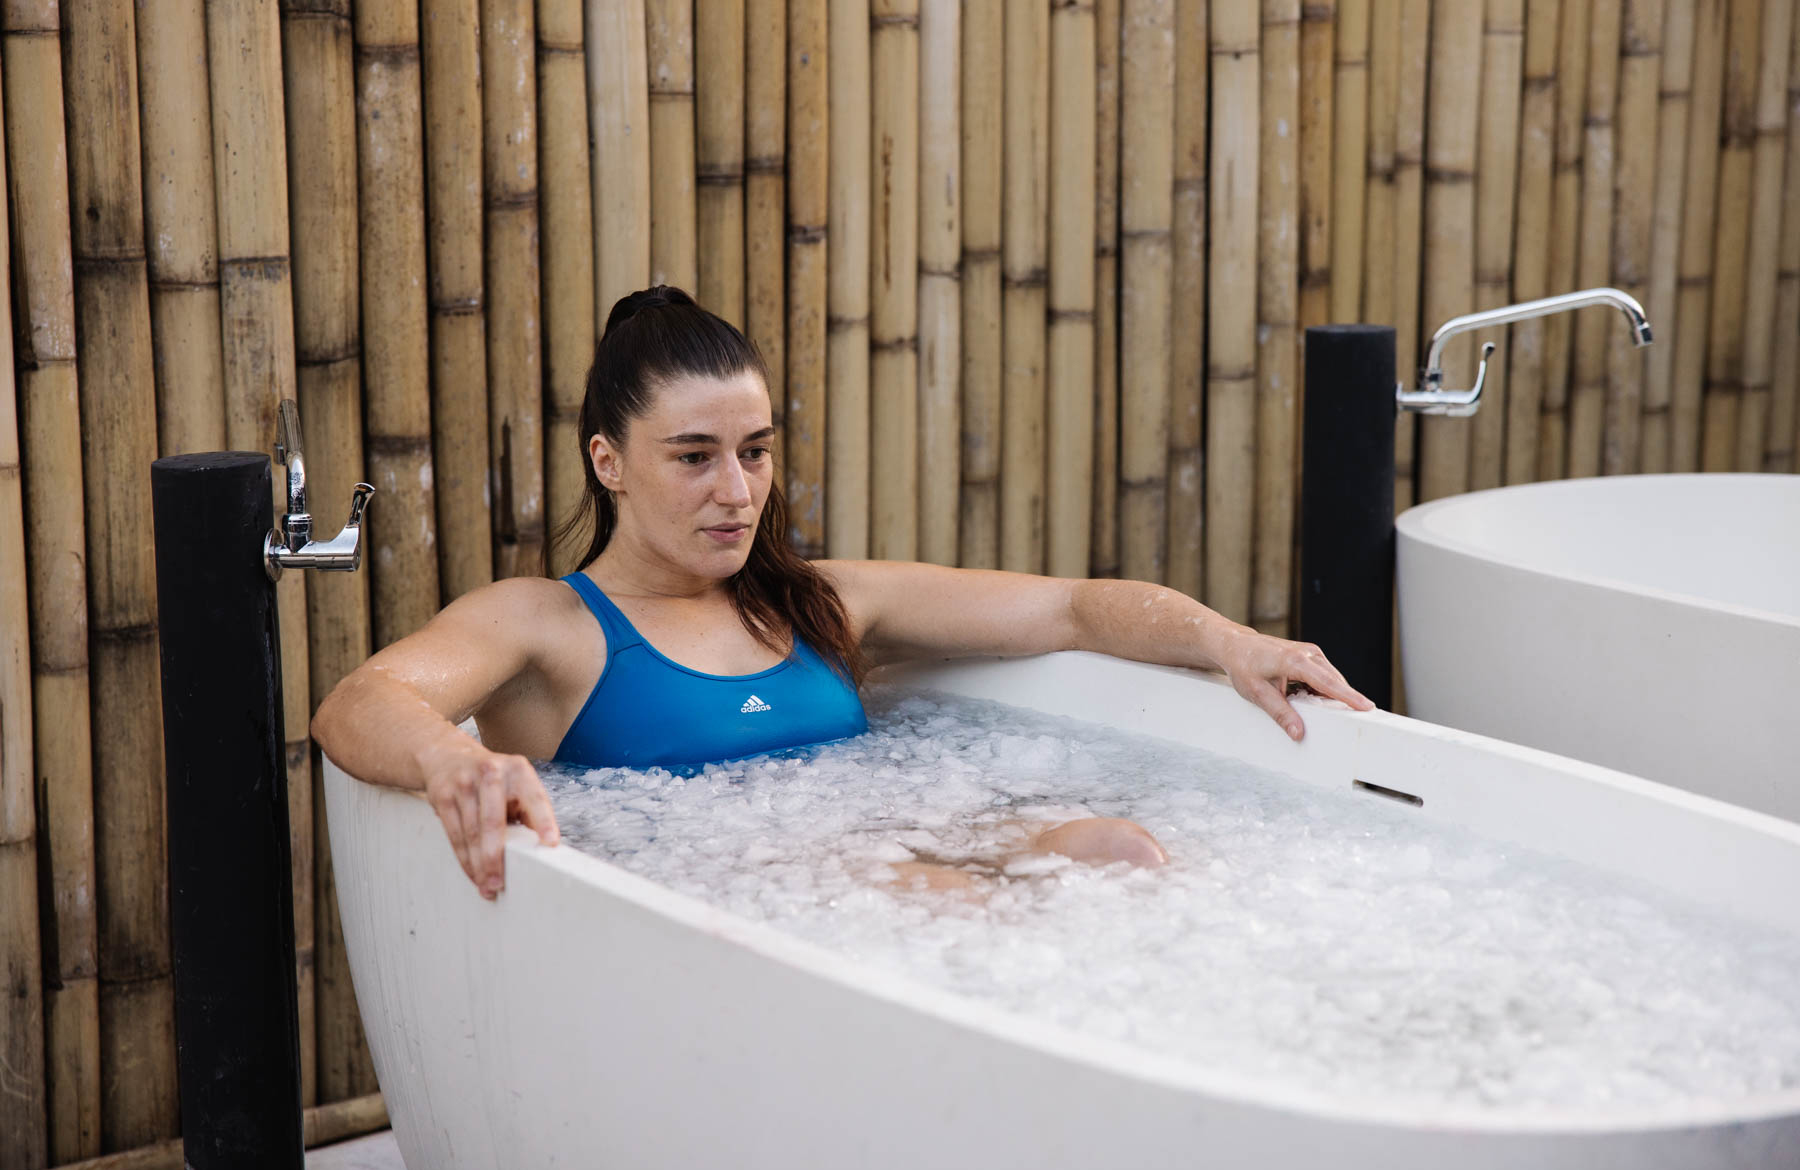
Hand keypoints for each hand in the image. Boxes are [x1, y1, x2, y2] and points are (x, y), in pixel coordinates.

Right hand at [419, 745, 560, 898]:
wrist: (448, 756)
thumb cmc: (493, 779)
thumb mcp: (515, 784)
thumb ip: (528, 810)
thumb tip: (540, 848)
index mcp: (518, 770)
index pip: (534, 798)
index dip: (543, 821)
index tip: (551, 843)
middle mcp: (491, 772)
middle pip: (493, 822)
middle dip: (495, 857)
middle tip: (499, 884)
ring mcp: (464, 783)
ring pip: (471, 833)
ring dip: (478, 865)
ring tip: (487, 887)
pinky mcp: (443, 795)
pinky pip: (454, 834)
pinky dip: (464, 858)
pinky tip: (472, 873)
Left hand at [1214, 631, 1373, 740]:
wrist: (1236, 646)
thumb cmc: (1244, 666)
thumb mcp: (1258, 694)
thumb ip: (1280, 714)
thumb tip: (1298, 733)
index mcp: (1296, 661)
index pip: (1329, 683)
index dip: (1349, 697)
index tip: (1367, 707)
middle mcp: (1308, 654)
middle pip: (1335, 682)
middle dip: (1344, 700)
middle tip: (1353, 721)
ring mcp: (1310, 653)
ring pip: (1330, 679)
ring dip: (1331, 696)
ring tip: (1328, 713)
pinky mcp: (1309, 656)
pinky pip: (1323, 676)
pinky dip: (1322, 689)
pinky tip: (1311, 700)